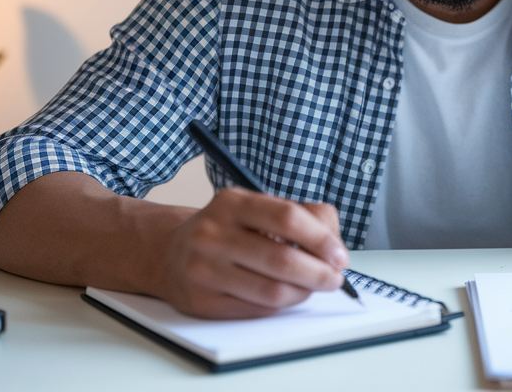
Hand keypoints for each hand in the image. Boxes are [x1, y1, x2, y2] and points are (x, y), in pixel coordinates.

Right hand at [157, 187, 349, 318]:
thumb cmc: (228, 230)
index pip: (287, 218)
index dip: (321, 239)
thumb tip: (334, 244)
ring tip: (311, 287)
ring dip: (302, 293)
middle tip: (334, 279)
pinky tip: (285, 295)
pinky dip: (280, 306)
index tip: (340, 256)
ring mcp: (203, 268)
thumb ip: (302, 215)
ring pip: (271, 291)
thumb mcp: (258, 208)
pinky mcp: (200, 301)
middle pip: (282, 259)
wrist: (171, 254)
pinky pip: (255, 309)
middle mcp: (212, 233)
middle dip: (319, 273)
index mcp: (232, 203)